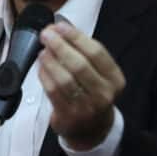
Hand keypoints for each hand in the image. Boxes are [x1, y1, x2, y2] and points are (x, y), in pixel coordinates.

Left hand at [38, 21, 125, 150]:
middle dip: (60, 46)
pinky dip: (44, 75)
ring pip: (65, 78)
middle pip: (80, 64)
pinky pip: (53, 91)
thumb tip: (59, 27)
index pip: (96, 52)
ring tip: (42, 50)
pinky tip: (41, 66)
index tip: (60, 26)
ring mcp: (87, 107)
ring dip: (50, 60)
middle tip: (46, 34)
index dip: (76, 36)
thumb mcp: (98, 73)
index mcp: (115, 79)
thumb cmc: (93, 92)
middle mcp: (104, 94)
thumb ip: (83, 50)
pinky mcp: (69, 116)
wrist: (92, 130)